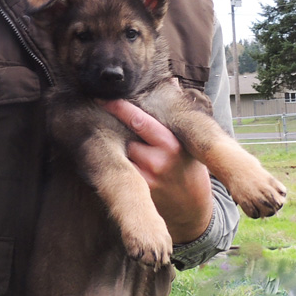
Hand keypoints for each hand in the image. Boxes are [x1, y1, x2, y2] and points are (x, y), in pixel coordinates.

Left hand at [101, 99, 212, 243]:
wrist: (193, 214)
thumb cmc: (191, 172)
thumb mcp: (191, 144)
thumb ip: (177, 115)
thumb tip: (172, 81)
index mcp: (172, 144)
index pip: (139, 120)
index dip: (118, 107)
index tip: (103, 97)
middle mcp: (157, 161)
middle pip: (125, 137)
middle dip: (122, 133)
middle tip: (122, 133)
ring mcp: (146, 179)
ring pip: (122, 155)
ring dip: (122, 151)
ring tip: (132, 154)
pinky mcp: (138, 193)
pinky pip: (121, 173)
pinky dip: (120, 167)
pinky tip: (125, 168)